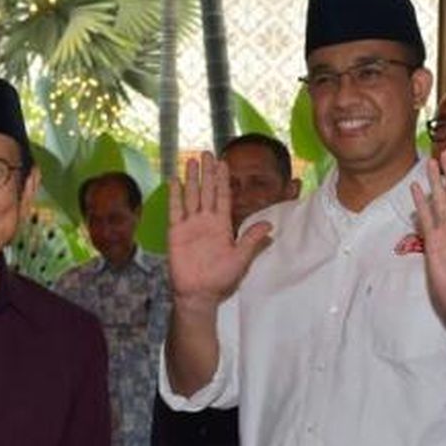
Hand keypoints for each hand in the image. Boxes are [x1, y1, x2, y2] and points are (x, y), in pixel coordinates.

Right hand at [168, 153, 271, 310]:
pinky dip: (175, 195)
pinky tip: (174, 180)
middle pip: (207, 191)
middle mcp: (206, 221)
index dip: (223, 180)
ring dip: (191, 179)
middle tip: (207, 153)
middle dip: (207, 173)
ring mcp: (190, 225)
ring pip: (191, 196)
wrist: (199, 293)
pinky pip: (175, 210)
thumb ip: (251, 240)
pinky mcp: (176, 232)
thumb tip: (270, 226)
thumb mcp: (240, 258)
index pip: (223, 197)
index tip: (224, 162)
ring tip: (191, 161)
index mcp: (222, 225)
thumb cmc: (221, 278)